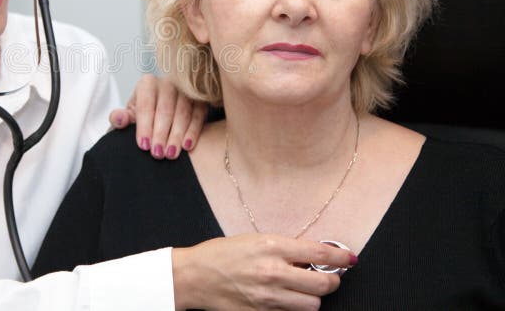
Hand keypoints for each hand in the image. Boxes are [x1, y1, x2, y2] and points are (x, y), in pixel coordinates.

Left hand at [109, 74, 207, 159]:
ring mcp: (187, 90)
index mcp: (147, 83)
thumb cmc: (143, 118)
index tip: (144, 146)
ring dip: (176, 135)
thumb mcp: (130, 117)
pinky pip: (199, 115)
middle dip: (161, 133)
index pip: (146, 105)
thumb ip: (121, 119)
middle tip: (158, 154)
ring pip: (183, 112)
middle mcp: (168, 82)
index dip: (144, 127)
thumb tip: (118, 118)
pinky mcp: (201, 100)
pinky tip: (187, 146)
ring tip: (171, 154)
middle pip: (165, 109)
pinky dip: (193, 132)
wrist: (161, 115)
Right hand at [172, 234, 356, 310]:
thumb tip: (313, 255)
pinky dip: (293, 307)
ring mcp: (268, 297)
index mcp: (272, 246)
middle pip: (323, 285)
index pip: (318, 253)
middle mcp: (273, 272)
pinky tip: (284, 298)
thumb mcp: (254, 240)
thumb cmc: (221, 253)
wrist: (194, 276)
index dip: (340, 256)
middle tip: (327, 276)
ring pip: (312, 305)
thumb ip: (285, 248)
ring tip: (302, 289)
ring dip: (312, 298)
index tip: (350, 258)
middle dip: (331, 281)